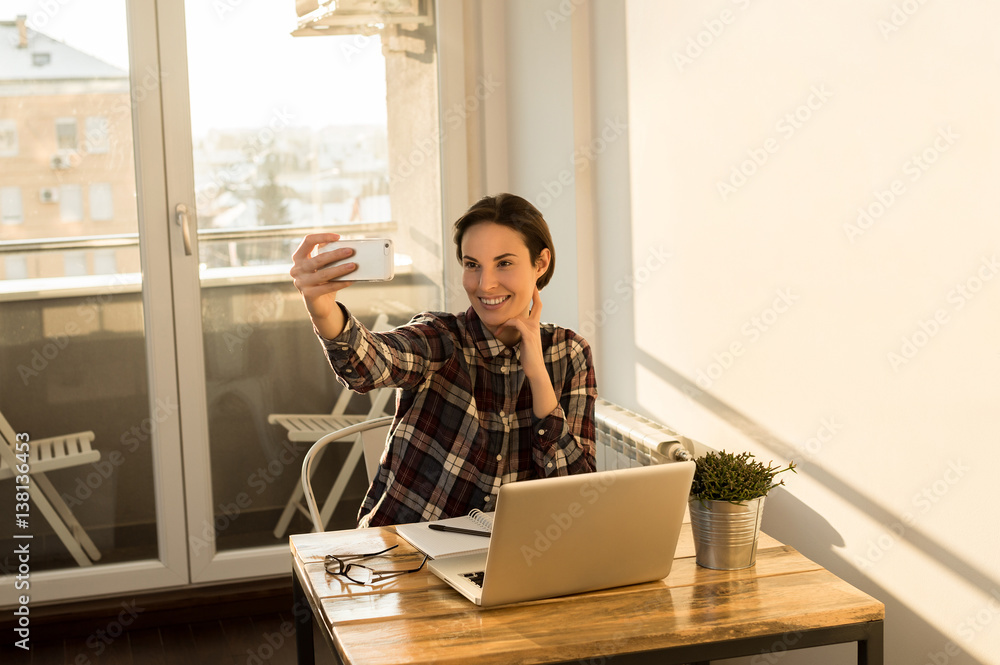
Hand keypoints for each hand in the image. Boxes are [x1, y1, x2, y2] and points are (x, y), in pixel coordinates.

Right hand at [290, 233, 356, 336]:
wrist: (319, 304)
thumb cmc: (322, 280)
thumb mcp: (322, 266)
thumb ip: (327, 255)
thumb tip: (345, 246)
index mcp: (298, 257)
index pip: (308, 241)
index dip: (322, 236)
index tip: (338, 237)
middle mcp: (297, 269)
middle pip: (318, 258)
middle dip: (336, 254)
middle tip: (350, 251)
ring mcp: (301, 283)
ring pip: (324, 274)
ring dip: (340, 269)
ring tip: (353, 266)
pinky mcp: (308, 295)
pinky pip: (327, 288)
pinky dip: (341, 283)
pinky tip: (351, 280)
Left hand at [500, 287, 557, 417]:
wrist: (535, 369)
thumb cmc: (528, 356)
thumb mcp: (524, 342)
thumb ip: (520, 332)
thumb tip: (511, 327)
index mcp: (535, 326)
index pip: (538, 307)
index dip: (536, 296)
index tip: (534, 286)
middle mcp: (535, 325)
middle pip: (537, 305)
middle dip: (534, 294)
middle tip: (532, 285)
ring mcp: (533, 330)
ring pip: (518, 317)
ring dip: (504, 323)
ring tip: (497, 333)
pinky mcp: (528, 336)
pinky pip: (516, 323)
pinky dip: (505, 326)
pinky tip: (499, 334)